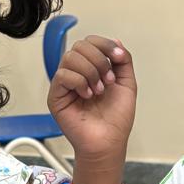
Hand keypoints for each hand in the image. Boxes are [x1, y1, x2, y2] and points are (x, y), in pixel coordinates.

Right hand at [48, 36, 136, 164]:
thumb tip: (115, 41)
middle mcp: (77, 73)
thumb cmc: (116, 120)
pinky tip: (87, 96)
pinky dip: (79, 82)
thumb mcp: (127, 84)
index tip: (118, 58)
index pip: (91, 42)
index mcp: (92, 68)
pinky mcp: (56, 96)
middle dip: (99, 60)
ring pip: (70, 57)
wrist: (109, 142)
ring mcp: (65, 84)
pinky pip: (62, 75)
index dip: (104, 45)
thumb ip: (123, 61)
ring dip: (90, 72)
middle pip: (80, 46)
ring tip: (98, 91)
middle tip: (108, 81)